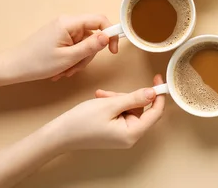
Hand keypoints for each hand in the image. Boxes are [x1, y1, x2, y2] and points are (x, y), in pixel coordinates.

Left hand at [6, 14, 118, 82]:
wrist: (11, 68)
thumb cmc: (36, 63)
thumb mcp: (68, 58)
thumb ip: (90, 46)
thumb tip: (107, 36)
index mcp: (69, 23)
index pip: (100, 20)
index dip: (110, 33)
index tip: (113, 50)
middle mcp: (67, 22)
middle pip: (92, 35)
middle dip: (88, 54)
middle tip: (75, 68)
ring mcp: (62, 30)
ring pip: (84, 43)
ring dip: (78, 60)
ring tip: (65, 71)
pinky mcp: (58, 37)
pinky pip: (74, 46)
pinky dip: (71, 59)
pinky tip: (61, 69)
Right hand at [50, 74, 164, 150]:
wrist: (59, 135)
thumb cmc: (82, 122)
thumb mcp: (111, 104)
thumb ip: (134, 98)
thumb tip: (153, 93)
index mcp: (132, 133)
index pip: (156, 112)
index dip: (158, 95)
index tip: (157, 79)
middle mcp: (130, 136)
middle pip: (141, 109)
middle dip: (128, 97)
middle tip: (111, 94)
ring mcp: (122, 135)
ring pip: (129, 108)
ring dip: (117, 99)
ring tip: (101, 97)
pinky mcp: (115, 131)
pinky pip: (121, 113)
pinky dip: (113, 104)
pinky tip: (101, 100)